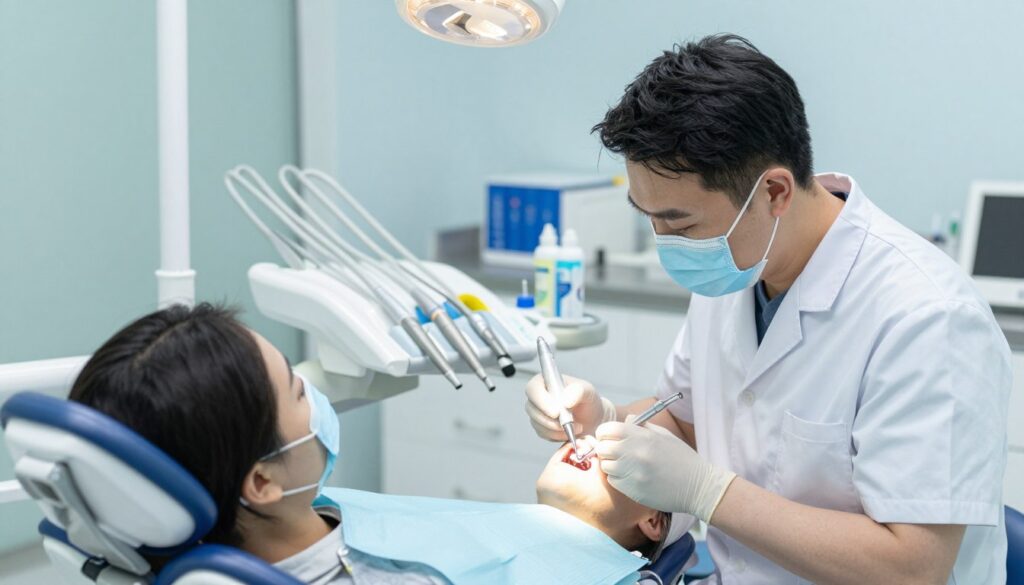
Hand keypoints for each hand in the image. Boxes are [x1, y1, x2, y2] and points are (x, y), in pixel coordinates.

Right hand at [524, 373, 616, 440]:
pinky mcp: (541, 427)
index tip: (556, 412)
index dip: (541, 401)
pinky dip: (557, 435)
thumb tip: (564, 401)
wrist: (593, 418)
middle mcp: (537, 396)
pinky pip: (543, 434)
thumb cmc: (588, 401)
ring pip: (537, 423)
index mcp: (545, 381)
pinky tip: (570, 432)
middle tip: (569, 423)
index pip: (533, 389)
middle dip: (549, 419)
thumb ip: (578, 391)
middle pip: (531, 408)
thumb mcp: (588, 391)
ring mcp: (537, 412)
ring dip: (556, 429)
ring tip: (576, 427)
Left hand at [595, 416, 735, 521]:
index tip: (609, 438)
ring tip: (626, 466)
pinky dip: (618, 479)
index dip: (605, 433)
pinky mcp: (632, 490)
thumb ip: (642, 426)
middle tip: (615, 453)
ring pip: (605, 466)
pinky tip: (632, 477)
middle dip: (605, 449)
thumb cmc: (681, 459)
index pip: (607, 429)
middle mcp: (634, 452)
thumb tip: (625, 420)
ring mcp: (632, 472)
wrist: (698, 486)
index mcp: (642, 436)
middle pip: (601, 448)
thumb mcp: (664, 435)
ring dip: (611, 465)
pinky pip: (612, 481)